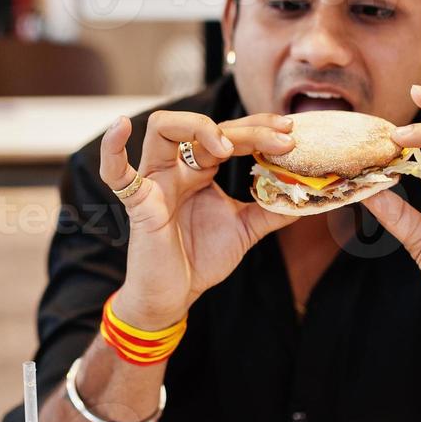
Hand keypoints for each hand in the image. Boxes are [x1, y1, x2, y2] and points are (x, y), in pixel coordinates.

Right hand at [99, 110, 298, 327]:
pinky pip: (117, 173)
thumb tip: (308, 196)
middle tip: (281, 140)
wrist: (175, 295)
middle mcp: (177, 167)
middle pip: (206, 128)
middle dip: (247, 130)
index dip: (259, 127)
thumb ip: (272, 210)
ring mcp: (155, 181)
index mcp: (200, 169)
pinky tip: (121, 126)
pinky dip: (112, 148)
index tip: (290, 132)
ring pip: (161, 128)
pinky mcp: (139, 204)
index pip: (229, 133)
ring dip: (196, 127)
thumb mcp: (246, 229)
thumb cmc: (201, 258)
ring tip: (226, 146)